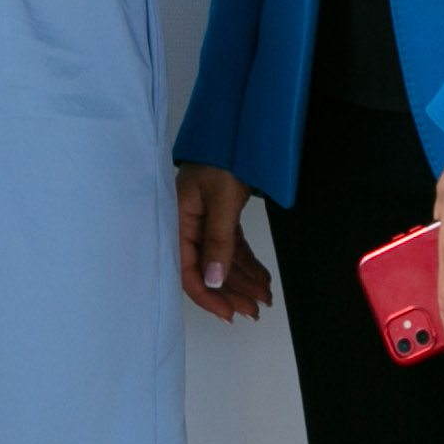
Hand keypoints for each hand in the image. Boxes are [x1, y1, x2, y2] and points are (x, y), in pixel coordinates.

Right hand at [175, 163, 273, 322]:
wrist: (237, 131)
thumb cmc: (222, 158)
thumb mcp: (221, 201)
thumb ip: (218, 242)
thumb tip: (213, 280)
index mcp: (178, 222)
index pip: (188, 270)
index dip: (207, 295)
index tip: (229, 313)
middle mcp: (188, 225)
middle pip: (207, 270)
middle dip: (231, 292)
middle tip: (254, 310)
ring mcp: (204, 221)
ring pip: (222, 261)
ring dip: (243, 281)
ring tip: (264, 298)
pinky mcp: (220, 216)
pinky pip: (232, 247)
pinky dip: (247, 263)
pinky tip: (262, 278)